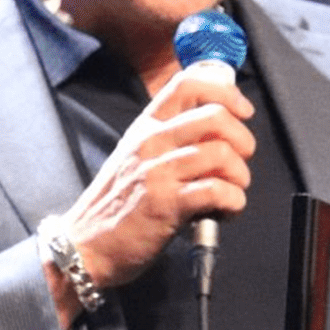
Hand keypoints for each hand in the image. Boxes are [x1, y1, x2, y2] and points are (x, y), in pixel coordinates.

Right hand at [45, 68, 253, 324]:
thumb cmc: (116, 205)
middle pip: (216, 117)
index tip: (242, 112)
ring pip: (222, 154)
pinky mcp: (165, 204)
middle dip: (243, 140)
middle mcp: (151, 142)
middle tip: (240, 162)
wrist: (86, 245)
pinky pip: (218, 191)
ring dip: (239, 177)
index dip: (226, 93)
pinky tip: (224, 211)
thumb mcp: (136, 158)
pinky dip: (233, 202)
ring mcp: (157, 172)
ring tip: (231, 192)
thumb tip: (220, 134)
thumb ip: (172, 140)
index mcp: (146, 127)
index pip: (188, 84)